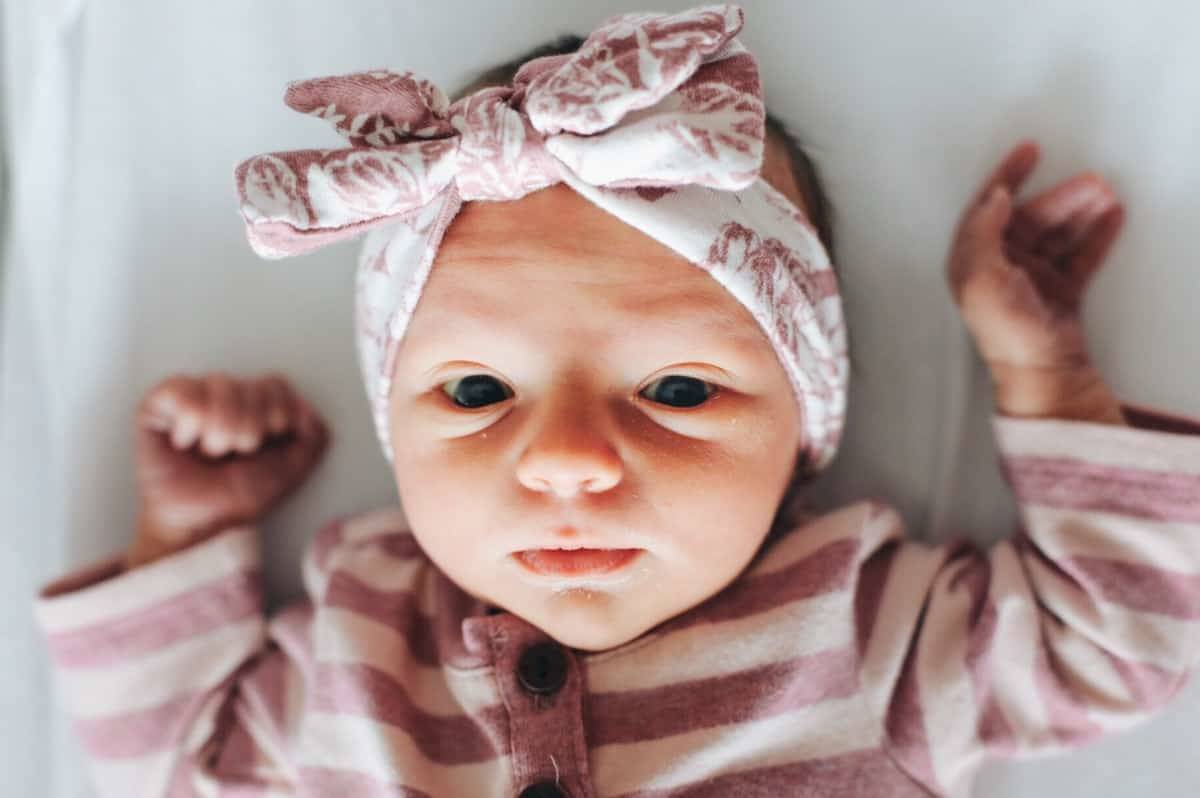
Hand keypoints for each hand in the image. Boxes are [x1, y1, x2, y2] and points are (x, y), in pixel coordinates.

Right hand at [134, 372, 329, 547]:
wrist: (199, 524)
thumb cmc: (238, 496)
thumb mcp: (292, 469)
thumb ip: (314, 436)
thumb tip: (304, 405)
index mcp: (258, 406)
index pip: (277, 385)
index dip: (277, 416)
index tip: (264, 446)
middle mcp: (226, 395)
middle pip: (253, 385)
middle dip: (250, 429)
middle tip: (233, 454)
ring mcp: (192, 395)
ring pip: (221, 384)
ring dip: (222, 430)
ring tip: (210, 452)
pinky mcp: (158, 404)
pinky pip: (182, 390)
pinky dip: (190, 422)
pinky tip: (185, 442)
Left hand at [947, 140, 1126, 420]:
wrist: (1042, 372)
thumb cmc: (1006, 330)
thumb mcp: (983, 279)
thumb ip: (983, 234)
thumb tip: (995, 198)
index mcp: (972, 262)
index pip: (986, 209)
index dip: (1005, 177)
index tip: (1028, 151)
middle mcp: (998, 268)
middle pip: (1030, 219)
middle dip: (1060, 198)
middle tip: (1092, 182)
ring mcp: (1030, 281)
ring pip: (1057, 234)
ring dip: (1081, 213)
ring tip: (1106, 196)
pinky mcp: (1058, 293)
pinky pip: (1078, 256)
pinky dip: (1095, 237)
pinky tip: (1113, 217)